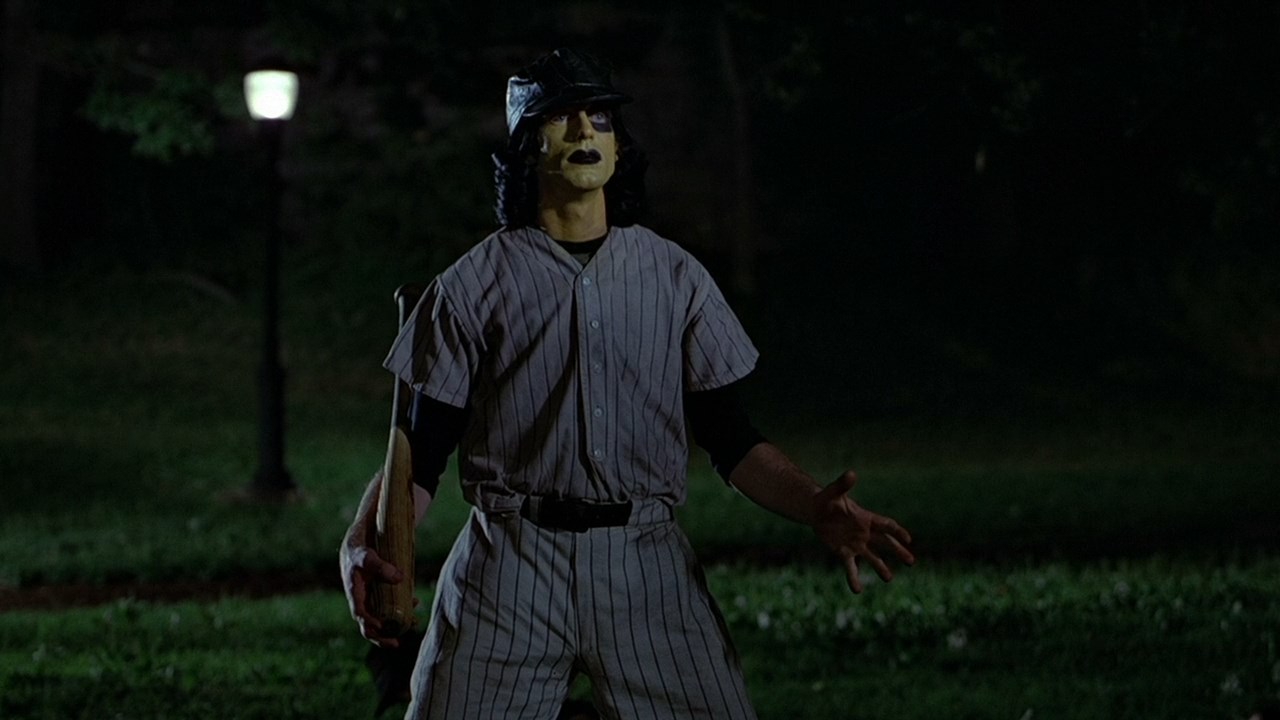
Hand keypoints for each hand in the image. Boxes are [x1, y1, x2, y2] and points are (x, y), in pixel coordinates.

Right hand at [340, 541, 410, 647]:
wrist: (363, 533)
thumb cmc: (360, 544)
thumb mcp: (365, 553)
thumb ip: (378, 565)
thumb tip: (398, 578)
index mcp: (353, 591)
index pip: (360, 614)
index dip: (370, 624)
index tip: (383, 629)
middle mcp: (362, 596)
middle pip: (369, 623)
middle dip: (382, 635)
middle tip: (397, 644)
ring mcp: (372, 594)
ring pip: (383, 615)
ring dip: (397, 623)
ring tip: (413, 624)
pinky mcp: (382, 589)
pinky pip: (392, 602)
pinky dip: (403, 606)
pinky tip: (415, 603)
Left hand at [811, 470, 914, 593]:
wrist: (816, 512)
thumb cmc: (827, 499)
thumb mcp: (834, 492)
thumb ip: (843, 485)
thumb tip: (851, 474)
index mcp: (866, 518)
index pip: (886, 525)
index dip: (897, 531)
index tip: (908, 539)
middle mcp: (865, 533)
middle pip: (886, 543)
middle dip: (898, 552)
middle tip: (911, 561)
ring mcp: (856, 544)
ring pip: (872, 558)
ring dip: (881, 568)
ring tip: (888, 578)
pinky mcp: (844, 553)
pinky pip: (851, 568)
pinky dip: (854, 578)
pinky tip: (857, 590)